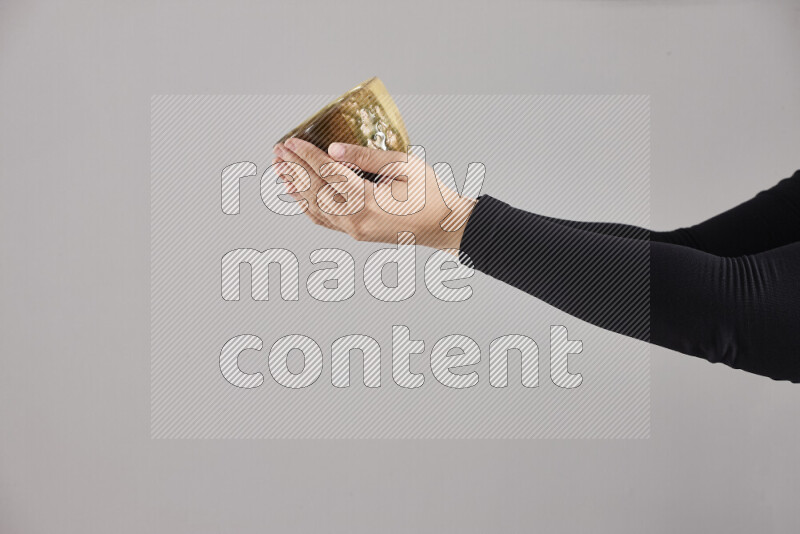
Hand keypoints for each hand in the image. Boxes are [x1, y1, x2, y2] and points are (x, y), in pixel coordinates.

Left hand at [271, 138, 475, 250]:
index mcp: (367, 200)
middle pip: (315, 190)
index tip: (291, 141)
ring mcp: (354, 229)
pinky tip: (297, 193)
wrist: (443, 226)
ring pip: (314, 207)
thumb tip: (334, 151)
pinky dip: (307, 205)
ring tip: (280, 168)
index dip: (307, 155)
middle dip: (294, 168)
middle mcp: (355, 218)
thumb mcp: (403, 166)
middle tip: (278, 150)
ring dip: (295, 186)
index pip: (328, 173)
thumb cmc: (430, 194)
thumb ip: (367, 157)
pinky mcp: (356, 233)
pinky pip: (324, 219)